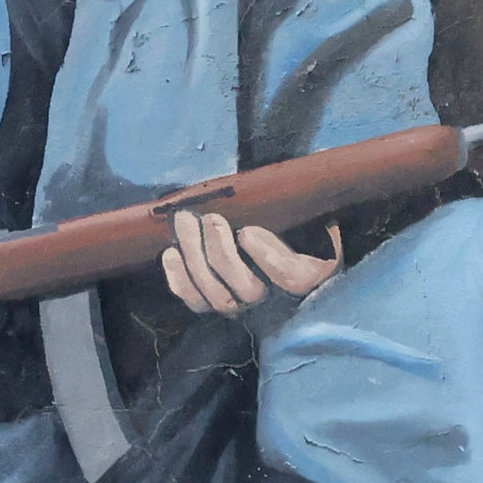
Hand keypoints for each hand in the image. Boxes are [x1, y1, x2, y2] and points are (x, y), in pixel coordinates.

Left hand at [156, 205, 343, 319]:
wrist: (269, 228)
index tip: (247, 232)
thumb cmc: (291, 212)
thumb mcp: (302, 203)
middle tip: (211, 219)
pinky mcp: (215, 303)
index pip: (295, 279)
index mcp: (311, 270)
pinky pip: (195, 302)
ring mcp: (244, 303)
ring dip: (197, 260)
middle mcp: (278, 297)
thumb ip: (295, 199)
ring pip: (219, 298)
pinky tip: (171, 253)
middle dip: (223, 255)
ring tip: (186, 222)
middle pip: (250, 291)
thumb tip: (284, 178)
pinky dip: (179, 279)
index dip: (269, 259)